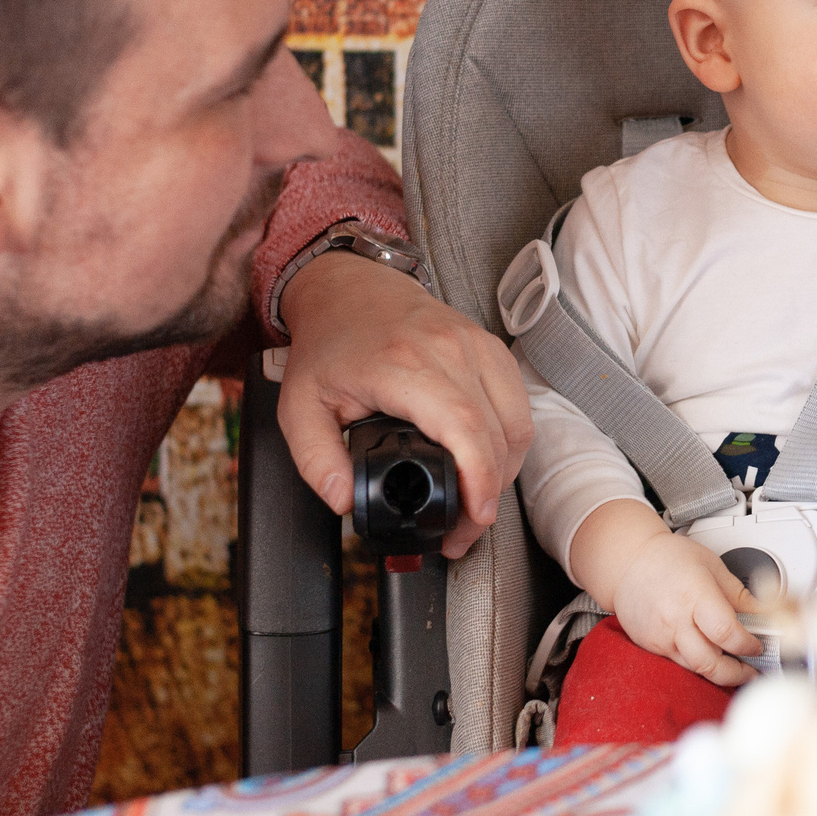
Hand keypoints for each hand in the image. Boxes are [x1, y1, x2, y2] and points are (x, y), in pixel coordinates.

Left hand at [276, 251, 534, 559]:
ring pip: (518, 421)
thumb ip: (315, 459)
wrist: (349, 286)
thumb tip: (343, 501)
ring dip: (504, 470)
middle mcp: (450, 350)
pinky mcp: (490, 346)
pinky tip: (487, 462)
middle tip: (463, 529)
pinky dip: (509, 440)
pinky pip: (518, 402)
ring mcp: (476, 344)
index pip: (464, 427)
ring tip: (475, 501)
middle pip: (499, 434)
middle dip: (489, 493)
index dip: (480, 479)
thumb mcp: (299, 404)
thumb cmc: (329, 342)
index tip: (474, 515)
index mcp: (404, 364)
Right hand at [610, 529, 764, 687]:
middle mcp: (675, 619)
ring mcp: (660, 636)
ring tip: (735, 667)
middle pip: (710, 664)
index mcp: (695, 595)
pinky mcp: (651, 646)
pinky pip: (679, 663)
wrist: (629, 561)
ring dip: (719, 674)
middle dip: (737, 674)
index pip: (727, 633)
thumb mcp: (712, 565)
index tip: (758, 644)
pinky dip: (698, 664)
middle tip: (752, 670)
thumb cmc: (668, 558)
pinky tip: (709, 656)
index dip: (748, 645)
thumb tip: (763, 614)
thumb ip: (739, 594)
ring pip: (695, 669)